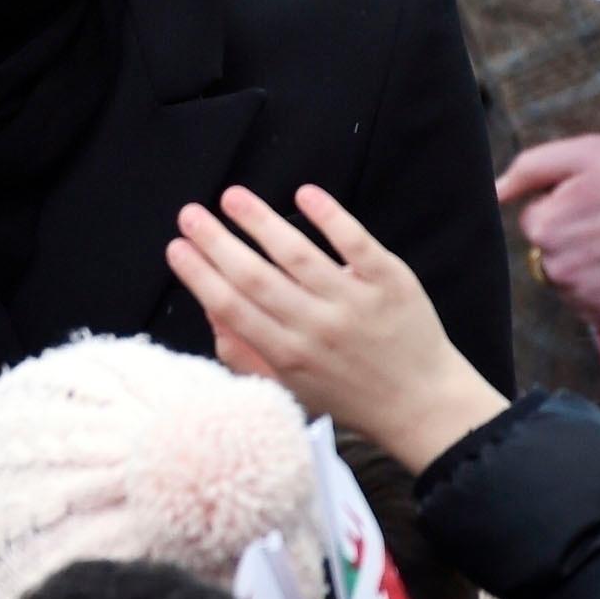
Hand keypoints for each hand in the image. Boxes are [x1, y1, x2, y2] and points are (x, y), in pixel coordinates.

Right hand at [165, 184, 505, 472]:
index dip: (199, 275)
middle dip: (216, 242)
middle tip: (189, 213)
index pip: (231, 307)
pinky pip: (356, 245)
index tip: (176, 247)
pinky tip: (304, 194)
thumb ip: (245, 354)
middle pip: (255, 278)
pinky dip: (330, 217)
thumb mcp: (289, 388)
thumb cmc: (350, 396)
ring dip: (260, 222)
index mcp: (286, 354)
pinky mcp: (391, 283)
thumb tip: (211, 312)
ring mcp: (354, 302)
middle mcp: (315, 327)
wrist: (423, 404)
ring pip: (298, 255)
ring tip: (232, 197)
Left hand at [498, 134, 599, 328]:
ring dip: (589, 267)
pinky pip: (594, 306)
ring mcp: (588, 298)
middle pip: (549, 254)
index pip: (537, 221)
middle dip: (574, 238)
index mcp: (543, 229)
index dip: (568, 205)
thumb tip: (491, 193)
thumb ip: (527, 170)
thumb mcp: (581, 153)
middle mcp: (559, 270)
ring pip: (571, 281)